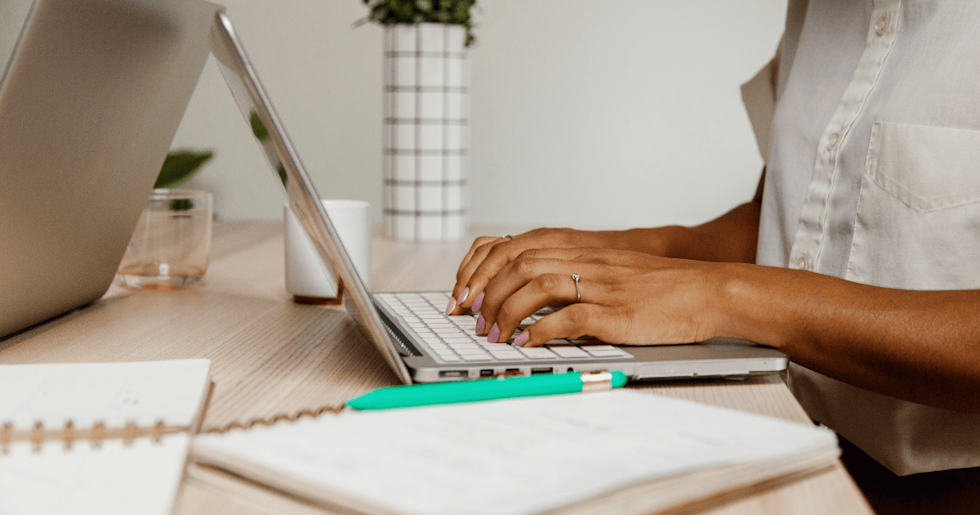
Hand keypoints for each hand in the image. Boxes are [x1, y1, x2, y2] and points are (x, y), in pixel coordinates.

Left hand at [474, 247, 721, 346]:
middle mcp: (587, 263)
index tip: (467, 296)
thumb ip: (574, 276)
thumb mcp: (610, 272)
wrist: (707, 290)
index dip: (484, 271)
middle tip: (474, 322)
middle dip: (487, 294)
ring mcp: (601, 286)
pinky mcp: (617, 313)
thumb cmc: (660, 288)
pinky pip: (570, 317)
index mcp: (582, 251)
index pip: (517, 249)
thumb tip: (533, 299)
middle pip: (519, 265)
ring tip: (495, 336)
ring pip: (537, 286)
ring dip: (507, 312)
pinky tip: (528, 344)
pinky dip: (541, 331)